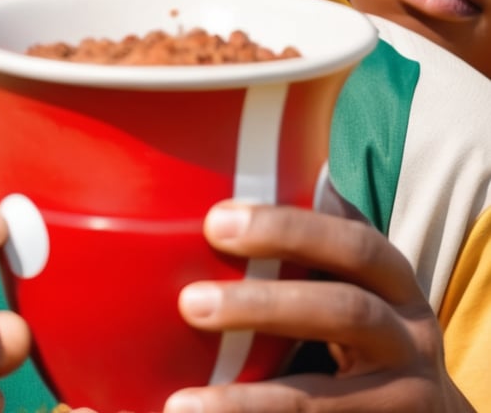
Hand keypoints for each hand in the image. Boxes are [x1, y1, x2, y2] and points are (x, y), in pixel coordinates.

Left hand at [169, 201, 474, 411]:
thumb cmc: (362, 330)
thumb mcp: (351, 284)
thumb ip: (305, 252)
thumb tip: (207, 199)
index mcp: (394, 280)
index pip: (352, 243)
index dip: (288, 227)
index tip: (216, 221)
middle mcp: (408, 335)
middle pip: (344, 312)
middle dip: (263, 305)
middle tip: (189, 303)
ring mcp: (405, 398)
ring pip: (325, 402)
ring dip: (250, 403)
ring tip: (181, 405)